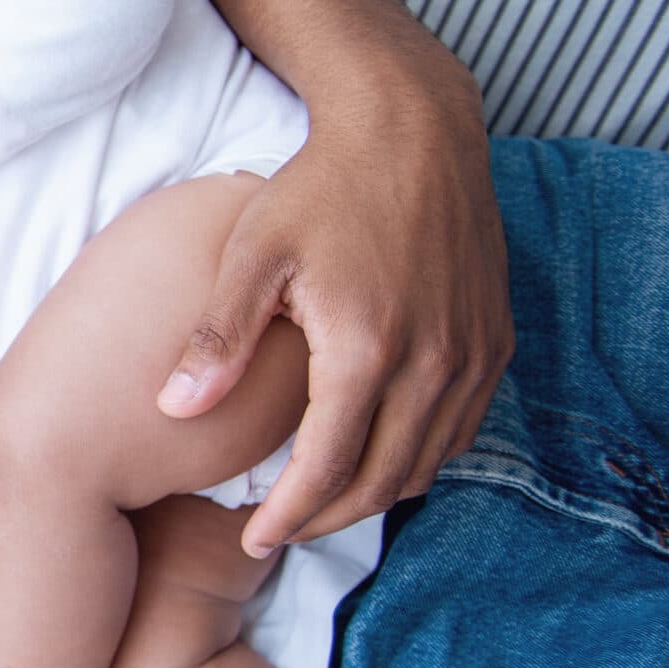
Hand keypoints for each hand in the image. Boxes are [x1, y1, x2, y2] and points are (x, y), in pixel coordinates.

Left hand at [158, 81, 512, 555]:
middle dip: (327, 519)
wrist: (410, 129)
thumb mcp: (252, 255)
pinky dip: (420, 456)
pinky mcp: (495, 339)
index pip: (326, 468)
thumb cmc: (319, 187)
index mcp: (366, 350)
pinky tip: (377, 454)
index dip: (289, 516)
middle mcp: (433, 363)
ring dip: (376, 494)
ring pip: (429, 462)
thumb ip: (217, 338)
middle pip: (383, 481)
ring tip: (320, 503)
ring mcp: (474, 353)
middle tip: (278, 532)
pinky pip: (462, 427)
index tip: (252, 539)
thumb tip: (173, 409)